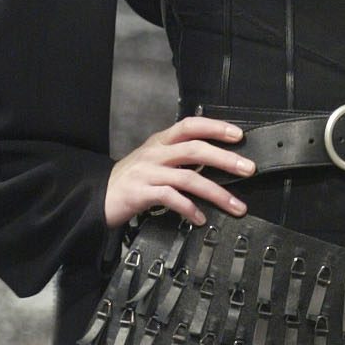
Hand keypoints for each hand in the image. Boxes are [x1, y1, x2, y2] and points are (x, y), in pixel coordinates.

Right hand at [104, 116, 255, 229]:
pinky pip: (171, 198)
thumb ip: (179, 158)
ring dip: (217, 193)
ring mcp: (148, 172)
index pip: (190, 126)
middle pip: (195, 149)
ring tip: (236, 206)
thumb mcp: (154, 161)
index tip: (239, 135)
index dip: (215, 127)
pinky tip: (201, 218)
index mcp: (160, 141)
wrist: (96, 197)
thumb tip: (214, 162)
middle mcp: (155, 153)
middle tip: (249, 169)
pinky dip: (190, 209)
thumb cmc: (131, 181)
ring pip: (189, 177)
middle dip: (225, 159)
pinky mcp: (141, 193)